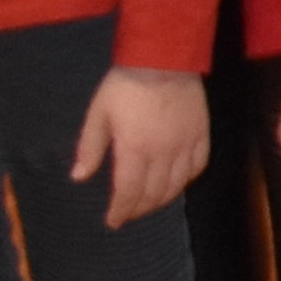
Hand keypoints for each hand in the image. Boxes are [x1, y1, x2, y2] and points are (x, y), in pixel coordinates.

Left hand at [68, 65, 208, 226]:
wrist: (164, 59)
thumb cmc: (125, 86)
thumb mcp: (98, 114)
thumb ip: (90, 147)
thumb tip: (79, 177)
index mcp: (135, 149)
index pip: (129, 192)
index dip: (121, 211)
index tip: (113, 221)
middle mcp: (163, 153)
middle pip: (154, 193)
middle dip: (139, 209)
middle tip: (128, 213)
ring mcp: (185, 144)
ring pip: (177, 184)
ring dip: (162, 199)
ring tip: (149, 203)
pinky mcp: (201, 134)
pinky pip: (198, 166)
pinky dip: (186, 180)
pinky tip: (177, 182)